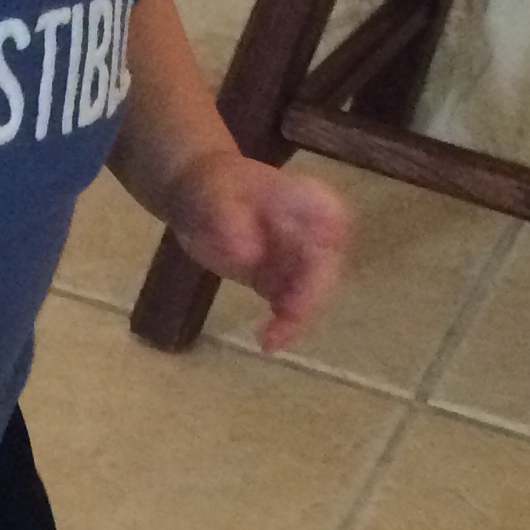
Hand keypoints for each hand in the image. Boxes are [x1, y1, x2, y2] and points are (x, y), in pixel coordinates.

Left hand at [163, 151, 351, 352]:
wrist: (195, 194)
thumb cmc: (209, 188)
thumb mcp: (213, 198)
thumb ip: (230, 223)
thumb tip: (249, 256)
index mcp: (306, 199)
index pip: (333, 224)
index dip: (328, 251)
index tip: (307, 276)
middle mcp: (314, 229)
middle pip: (327, 267)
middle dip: (309, 299)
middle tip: (282, 325)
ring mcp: (302, 256)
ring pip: (314, 292)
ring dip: (298, 319)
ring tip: (270, 341)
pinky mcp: (286, 278)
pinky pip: (295, 304)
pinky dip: (286, 324)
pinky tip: (267, 341)